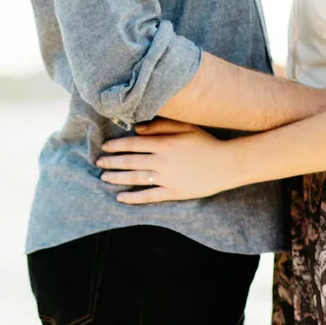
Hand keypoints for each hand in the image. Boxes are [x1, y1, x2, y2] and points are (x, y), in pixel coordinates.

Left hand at [98, 120, 237, 202]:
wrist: (226, 164)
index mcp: (165, 143)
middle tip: (98, 163)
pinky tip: (121, 197)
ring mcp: (168, 178)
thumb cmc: (206, 143)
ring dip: (118, 178)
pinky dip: (134, 197)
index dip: (117, 146)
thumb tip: (138, 130)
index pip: (134, 144)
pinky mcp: (174, 192)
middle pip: (131, 161)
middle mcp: (163, 161)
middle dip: (112, 162)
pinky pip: (150, 196)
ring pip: (136, 178)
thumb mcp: (185, 127)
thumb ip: (161, 126)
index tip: (105, 148)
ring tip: (104, 178)